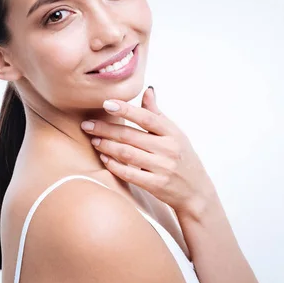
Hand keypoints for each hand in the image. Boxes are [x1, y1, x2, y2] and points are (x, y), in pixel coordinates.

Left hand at [80, 87, 215, 216]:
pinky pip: (129, 173)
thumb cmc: (183, 159)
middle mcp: (168, 149)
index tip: (107, 103)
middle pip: (131, 135)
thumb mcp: (175, 134)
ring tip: (94, 140)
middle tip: (87, 125)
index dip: (126, 109)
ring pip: (127, 153)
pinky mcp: (156, 185)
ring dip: (107, 146)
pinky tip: (104, 158)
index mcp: (172, 133)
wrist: (196, 191)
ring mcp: (163, 168)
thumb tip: (148, 90)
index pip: (147, 117)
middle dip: (106, 129)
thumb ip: (157, 114)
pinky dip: (114, 165)